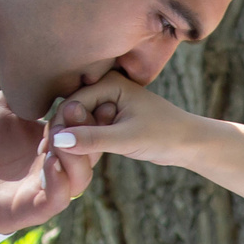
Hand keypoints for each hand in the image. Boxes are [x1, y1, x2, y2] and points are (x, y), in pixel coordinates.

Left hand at [0, 92, 99, 235]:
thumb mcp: (4, 110)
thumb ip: (23, 90)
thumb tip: (38, 59)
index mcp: (60, 142)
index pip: (88, 128)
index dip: (93, 112)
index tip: (89, 93)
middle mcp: (63, 166)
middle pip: (91, 151)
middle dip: (87, 131)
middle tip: (73, 110)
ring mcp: (52, 188)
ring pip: (81, 177)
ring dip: (74, 156)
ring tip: (57, 138)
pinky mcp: (38, 207)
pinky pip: (58, 198)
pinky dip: (58, 181)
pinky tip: (49, 161)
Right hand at [44, 73, 206, 168]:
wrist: (189, 143)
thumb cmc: (164, 135)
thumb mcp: (127, 139)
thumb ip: (92, 139)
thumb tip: (58, 140)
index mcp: (109, 82)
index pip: (71, 104)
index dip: (61, 127)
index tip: (53, 151)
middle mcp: (105, 87)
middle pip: (72, 112)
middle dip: (66, 135)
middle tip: (58, 158)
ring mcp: (107, 102)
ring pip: (78, 123)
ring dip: (75, 141)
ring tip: (72, 160)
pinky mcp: (110, 118)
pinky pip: (88, 130)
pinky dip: (85, 143)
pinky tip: (83, 159)